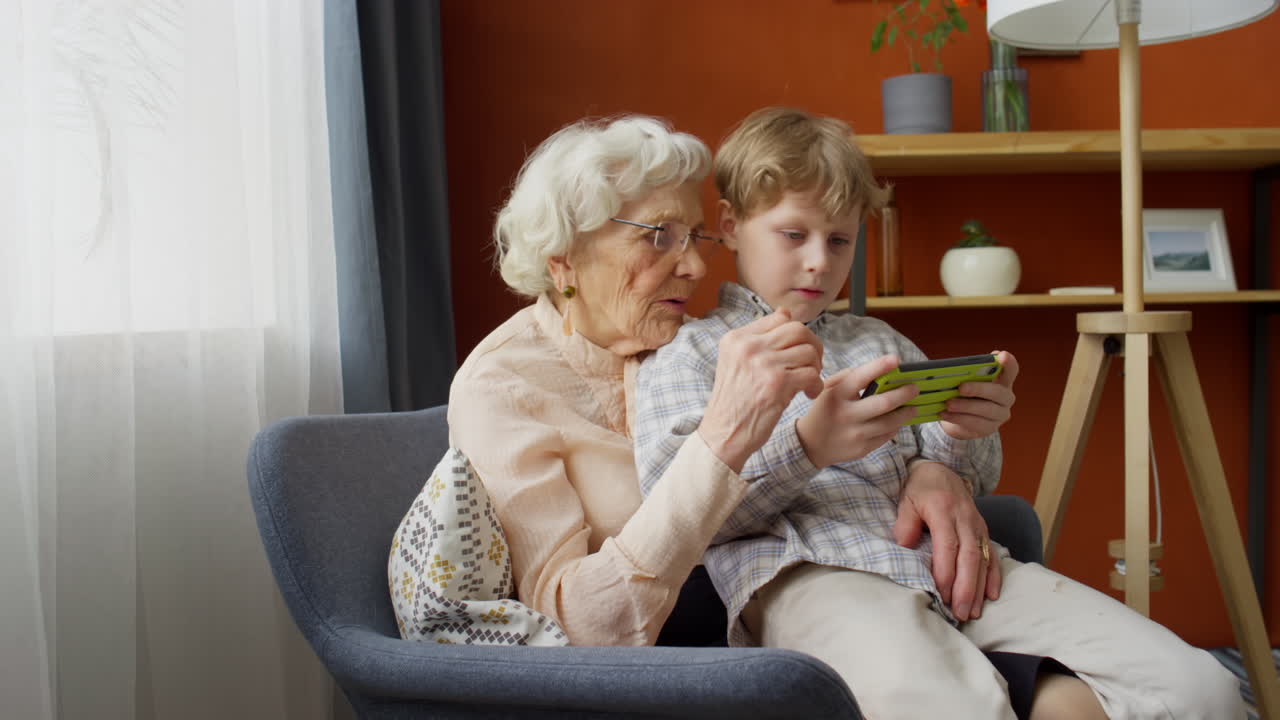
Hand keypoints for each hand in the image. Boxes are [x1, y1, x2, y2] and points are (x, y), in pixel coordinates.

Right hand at [699, 309, 823, 472]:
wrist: (722, 434)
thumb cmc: (734, 402)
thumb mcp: (735, 363)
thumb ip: (759, 339)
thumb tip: (785, 313)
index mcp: (736, 338)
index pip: (779, 318)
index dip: (796, 335)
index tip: (796, 354)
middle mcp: (748, 346)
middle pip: (798, 329)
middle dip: (813, 346)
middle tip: (812, 365)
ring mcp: (763, 363)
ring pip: (808, 351)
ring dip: (815, 368)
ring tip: (807, 383)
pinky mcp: (777, 383)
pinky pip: (812, 373)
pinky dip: (816, 385)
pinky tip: (807, 395)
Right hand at [796, 355, 918, 467]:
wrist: (810, 445)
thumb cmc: (823, 411)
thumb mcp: (826, 390)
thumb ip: (847, 378)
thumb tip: (875, 372)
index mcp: (836, 396)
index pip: (860, 377)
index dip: (879, 367)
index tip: (896, 360)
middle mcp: (846, 415)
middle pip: (883, 403)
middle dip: (904, 393)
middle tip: (915, 388)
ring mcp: (855, 434)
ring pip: (890, 423)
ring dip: (905, 413)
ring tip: (913, 407)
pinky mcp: (862, 449)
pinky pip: (886, 436)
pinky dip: (895, 426)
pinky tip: (898, 421)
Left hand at [893, 461, 1000, 620]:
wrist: (940, 469)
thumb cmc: (919, 489)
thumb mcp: (906, 501)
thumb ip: (905, 523)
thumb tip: (904, 547)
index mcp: (944, 510)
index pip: (948, 545)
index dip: (946, 572)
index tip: (941, 594)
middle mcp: (965, 519)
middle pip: (969, 556)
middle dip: (966, 588)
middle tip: (961, 613)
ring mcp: (977, 525)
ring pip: (982, 559)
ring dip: (979, 588)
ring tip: (974, 612)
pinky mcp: (983, 530)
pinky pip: (992, 554)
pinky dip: (993, 576)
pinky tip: (992, 596)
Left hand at [939, 350, 1018, 439]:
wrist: (962, 419)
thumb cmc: (965, 394)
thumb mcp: (966, 381)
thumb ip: (965, 374)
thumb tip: (949, 368)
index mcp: (1002, 380)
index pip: (1011, 369)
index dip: (1008, 363)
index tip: (1001, 355)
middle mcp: (1006, 397)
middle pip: (998, 392)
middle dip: (979, 389)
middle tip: (961, 388)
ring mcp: (1000, 414)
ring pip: (986, 410)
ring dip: (965, 406)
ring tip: (948, 404)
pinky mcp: (990, 428)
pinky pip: (975, 424)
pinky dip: (958, 418)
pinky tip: (944, 414)